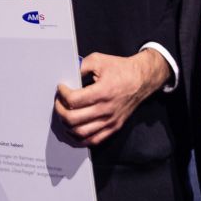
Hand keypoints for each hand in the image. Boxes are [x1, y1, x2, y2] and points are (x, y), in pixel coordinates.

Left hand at [53, 49, 168, 145]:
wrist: (142, 80)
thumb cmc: (121, 69)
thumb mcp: (98, 60)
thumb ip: (80, 66)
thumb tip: (67, 75)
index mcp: (102, 92)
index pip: (73, 100)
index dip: (62, 94)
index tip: (61, 88)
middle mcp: (106, 109)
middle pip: (73, 119)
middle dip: (60, 110)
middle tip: (59, 102)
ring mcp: (110, 121)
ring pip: (80, 133)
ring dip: (66, 126)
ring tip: (64, 115)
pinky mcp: (114, 127)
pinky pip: (93, 140)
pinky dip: (79, 139)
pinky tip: (72, 130)